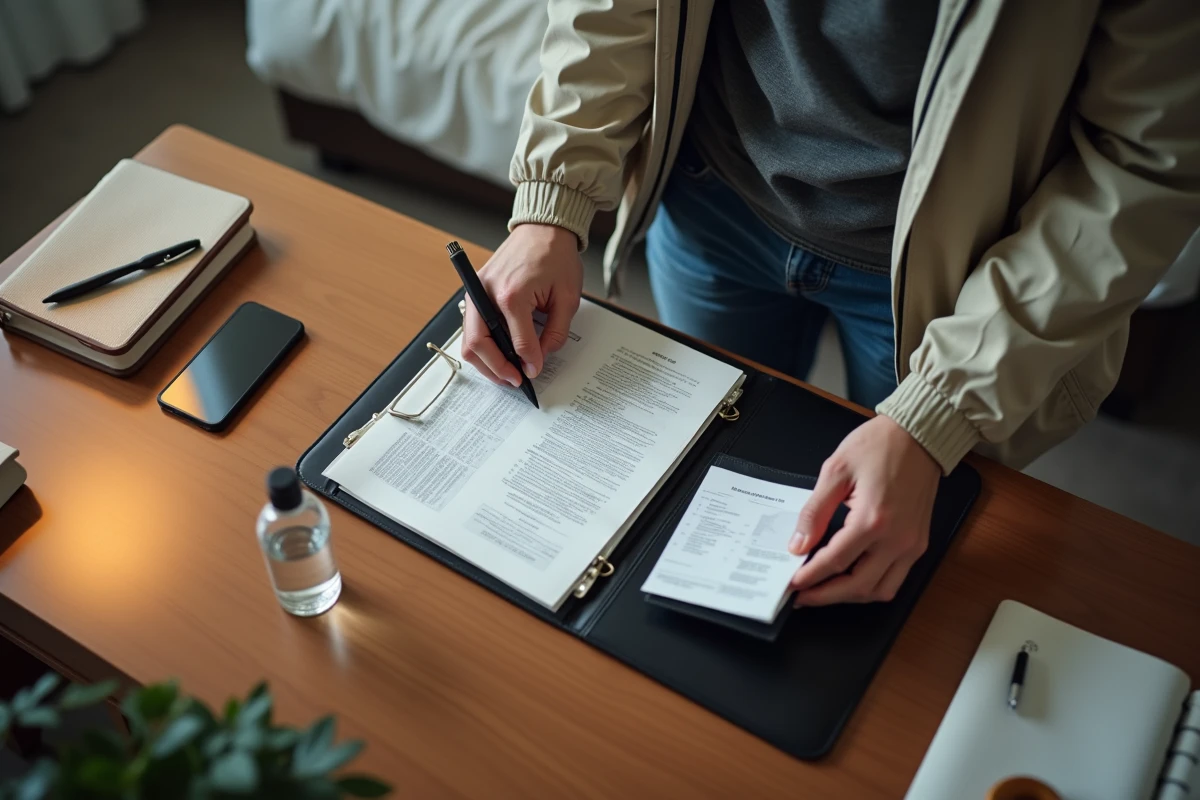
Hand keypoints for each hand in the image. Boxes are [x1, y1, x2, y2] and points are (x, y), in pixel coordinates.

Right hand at [461, 223, 582, 386]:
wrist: (542, 229)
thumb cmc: (555, 256)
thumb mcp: (567, 298)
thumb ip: (555, 333)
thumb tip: (540, 357)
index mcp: (513, 294)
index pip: (517, 343)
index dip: (528, 364)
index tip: (535, 373)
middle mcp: (488, 293)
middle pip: (479, 346)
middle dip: (497, 370)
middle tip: (516, 381)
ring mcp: (477, 290)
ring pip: (468, 340)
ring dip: (484, 362)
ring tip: (505, 373)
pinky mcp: (475, 290)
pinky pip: (470, 327)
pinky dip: (481, 345)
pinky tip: (497, 354)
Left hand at [787, 415, 939, 605]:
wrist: (920, 435)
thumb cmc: (879, 445)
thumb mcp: (835, 471)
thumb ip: (814, 512)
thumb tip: (798, 545)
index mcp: (873, 520)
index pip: (834, 562)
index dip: (809, 577)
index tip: (791, 585)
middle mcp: (897, 539)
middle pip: (858, 586)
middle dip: (826, 596)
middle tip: (802, 597)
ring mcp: (912, 545)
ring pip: (880, 591)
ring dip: (851, 596)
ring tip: (825, 590)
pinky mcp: (919, 543)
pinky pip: (896, 579)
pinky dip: (872, 586)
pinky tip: (851, 578)